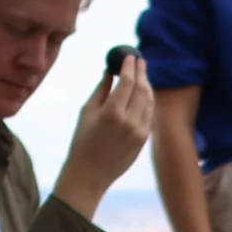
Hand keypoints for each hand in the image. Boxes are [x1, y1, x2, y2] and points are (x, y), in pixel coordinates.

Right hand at [52, 52, 153, 219]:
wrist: (89, 174)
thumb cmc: (82, 141)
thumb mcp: (87, 112)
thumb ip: (102, 90)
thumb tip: (110, 71)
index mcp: (112, 113)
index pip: (127, 82)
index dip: (130, 67)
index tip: (130, 56)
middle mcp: (129, 121)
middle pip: (142, 89)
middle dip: (142, 72)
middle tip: (140, 61)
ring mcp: (140, 132)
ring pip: (149, 101)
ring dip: (147, 85)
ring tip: (142, 75)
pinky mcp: (144, 140)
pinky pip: (149, 114)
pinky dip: (147, 100)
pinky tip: (143, 93)